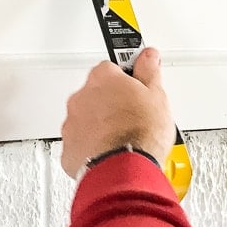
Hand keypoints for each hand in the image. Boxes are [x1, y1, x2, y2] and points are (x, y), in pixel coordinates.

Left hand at [60, 47, 175, 178]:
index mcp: (103, 78)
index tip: (137, 85)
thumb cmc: (139, 133)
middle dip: (112, 103)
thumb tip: (148, 57)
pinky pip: (80, 143)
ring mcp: (73, 123)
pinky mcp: (69, 149)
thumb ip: (149, 71)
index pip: (112, 68)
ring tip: (124, 138)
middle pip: (97, 93)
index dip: (128, 79)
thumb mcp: (156, 95)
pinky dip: (92, 147)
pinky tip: (111, 152)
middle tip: (134, 116)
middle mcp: (82, 97)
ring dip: (101, 125)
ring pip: (86, 118)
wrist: (124, 169)